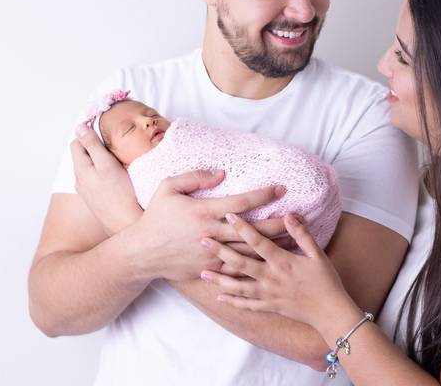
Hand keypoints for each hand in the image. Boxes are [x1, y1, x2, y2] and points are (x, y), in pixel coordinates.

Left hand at [71, 125, 141, 233]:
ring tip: (117, 156)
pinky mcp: (97, 199)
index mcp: (81, 169)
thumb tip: (79, 127)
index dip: (88, 132)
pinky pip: (97, 179)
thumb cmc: (120, 193)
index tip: (104, 128)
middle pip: (83, 155)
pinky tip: (118, 174)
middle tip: (113, 141)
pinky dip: (104, 171)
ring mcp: (88, 191)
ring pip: (90, 167)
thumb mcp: (106, 164)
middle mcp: (80, 180)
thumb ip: (92, 145)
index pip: (77, 142)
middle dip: (94, 145)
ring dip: (100, 159)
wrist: (127, 223)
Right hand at [123, 170, 289, 281]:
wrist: (141, 253)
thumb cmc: (155, 216)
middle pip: (254, 229)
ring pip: (250, 251)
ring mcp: (212, 254)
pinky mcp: (209, 268)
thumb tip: (221, 172)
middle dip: (279, 223)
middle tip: (300, 217)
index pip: (241, 202)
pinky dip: (257, 265)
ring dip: (273, 246)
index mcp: (204, 211)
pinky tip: (273, 262)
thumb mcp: (168, 187)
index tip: (281, 189)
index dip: (263, 195)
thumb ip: (195, 177)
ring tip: (296, 241)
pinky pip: (238, 268)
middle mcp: (212, 233)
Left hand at [200, 213, 355, 328]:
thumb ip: (301, 234)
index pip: (258, 242)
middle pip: (241, 263)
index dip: (242, 228)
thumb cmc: (326, 281)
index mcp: (282, 262)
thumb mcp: (317, 254)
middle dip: (221, 252)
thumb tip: (289, 215)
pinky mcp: (269, 306)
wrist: (330, 312)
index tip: (228, 215)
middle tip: (202, 241)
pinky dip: (233, 301)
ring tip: (203, 273)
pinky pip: (247, 305)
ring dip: (219, 279)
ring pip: (238, 286)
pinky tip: (219, 296)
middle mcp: (271, 278)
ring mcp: (268, 294)